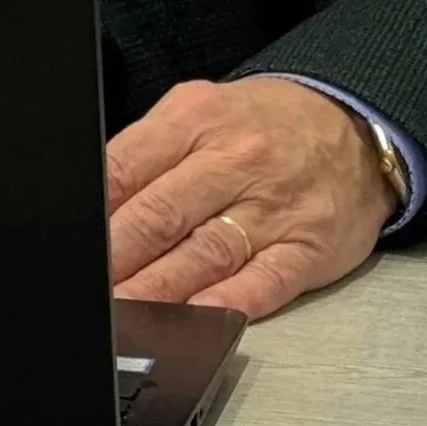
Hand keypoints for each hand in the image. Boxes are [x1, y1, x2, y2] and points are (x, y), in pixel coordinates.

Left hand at [106, 77, 395, 320]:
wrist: (353, 126)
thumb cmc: (265, 123)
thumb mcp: (200, 110)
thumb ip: (149, 149)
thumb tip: (98, 197)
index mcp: (198, 119)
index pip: (130, 166)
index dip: (95, 211)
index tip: (73, 241)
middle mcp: (236, 160)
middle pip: (161, 213)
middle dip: (117, 256)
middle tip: (88, 284)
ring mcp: (273, 207)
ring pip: (204, 252)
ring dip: (157, 287)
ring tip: (122, 310)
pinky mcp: (307, 248)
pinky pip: (263, 280)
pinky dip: (228, 301)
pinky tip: (195, 315)